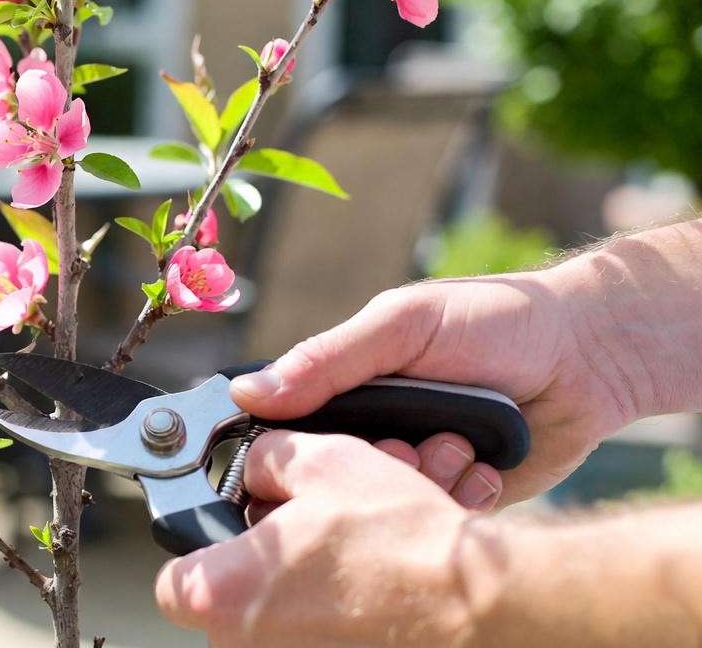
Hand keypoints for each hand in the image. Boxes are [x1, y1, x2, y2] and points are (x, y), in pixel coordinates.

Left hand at [156, 431, 483, 645]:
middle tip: (305, 534)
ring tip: (349, 554)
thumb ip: (265, 461)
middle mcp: (246, 647)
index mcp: (221, 594)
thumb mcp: (320, 460)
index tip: (224, 534)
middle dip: (262, 561)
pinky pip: (317, 637)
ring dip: (303, 586)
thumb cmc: (401, 540)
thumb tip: (257, 468)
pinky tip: (370, 584)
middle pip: (229, 598)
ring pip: (277, 619)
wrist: (481, 602)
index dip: (198, 550)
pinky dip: (336, 614)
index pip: (173, 581)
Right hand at [229, 270, 638, 505]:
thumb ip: (327, 360)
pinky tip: (485, 469)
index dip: (289, 452)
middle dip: (369, 467)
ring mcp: (415, 466)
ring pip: (385, 505)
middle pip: (333, 478)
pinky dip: (461, 499)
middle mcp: (373, 431)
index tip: (311, 455)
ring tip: (458, 448)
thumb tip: (247, 395)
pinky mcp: (458, 499)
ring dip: (421, 480)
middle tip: (406, 444)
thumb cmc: (494, 320)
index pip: (287, 433)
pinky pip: (437, 519)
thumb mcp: (401, 325)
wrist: (591, 355)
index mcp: (345, 387)